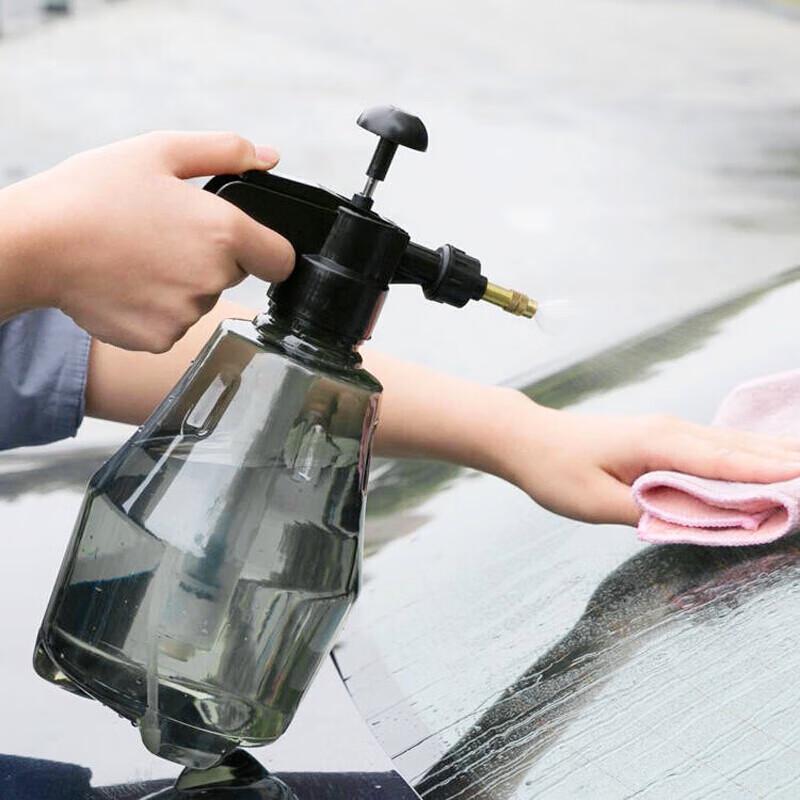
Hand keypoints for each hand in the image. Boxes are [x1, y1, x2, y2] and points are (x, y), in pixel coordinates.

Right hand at [0, 131, 293, 351]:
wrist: (34, 244)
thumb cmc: (92, 194)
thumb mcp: (159, 152)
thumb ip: (224, 152)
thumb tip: (269, 157)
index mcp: (223, 232)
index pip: (281, 259)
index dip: (267, 249)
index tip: (245, 243)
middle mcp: (213, 279)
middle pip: (233, 274)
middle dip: (210, 256)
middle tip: (163, 234)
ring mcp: (186, 314)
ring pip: (200, 299)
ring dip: (180, 283)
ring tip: (137, 256)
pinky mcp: (160, 338)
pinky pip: (172, 324)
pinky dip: (154, 308)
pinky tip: (125, 283)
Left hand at [506, 403, 799, 525]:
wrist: (528, 439)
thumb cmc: (556, 470)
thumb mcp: (597, 503)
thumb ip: (648, 512)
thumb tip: (696, 521)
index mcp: (657, 444)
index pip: (724, 462)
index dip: (768, 472)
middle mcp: (670, 430)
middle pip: (739, 447)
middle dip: (785, 458)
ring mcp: (667, 430)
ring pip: (731, 442)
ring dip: (772, 452)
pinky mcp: (662, 437)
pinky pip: (715, 445)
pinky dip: (747, 452)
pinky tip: (766, 456)